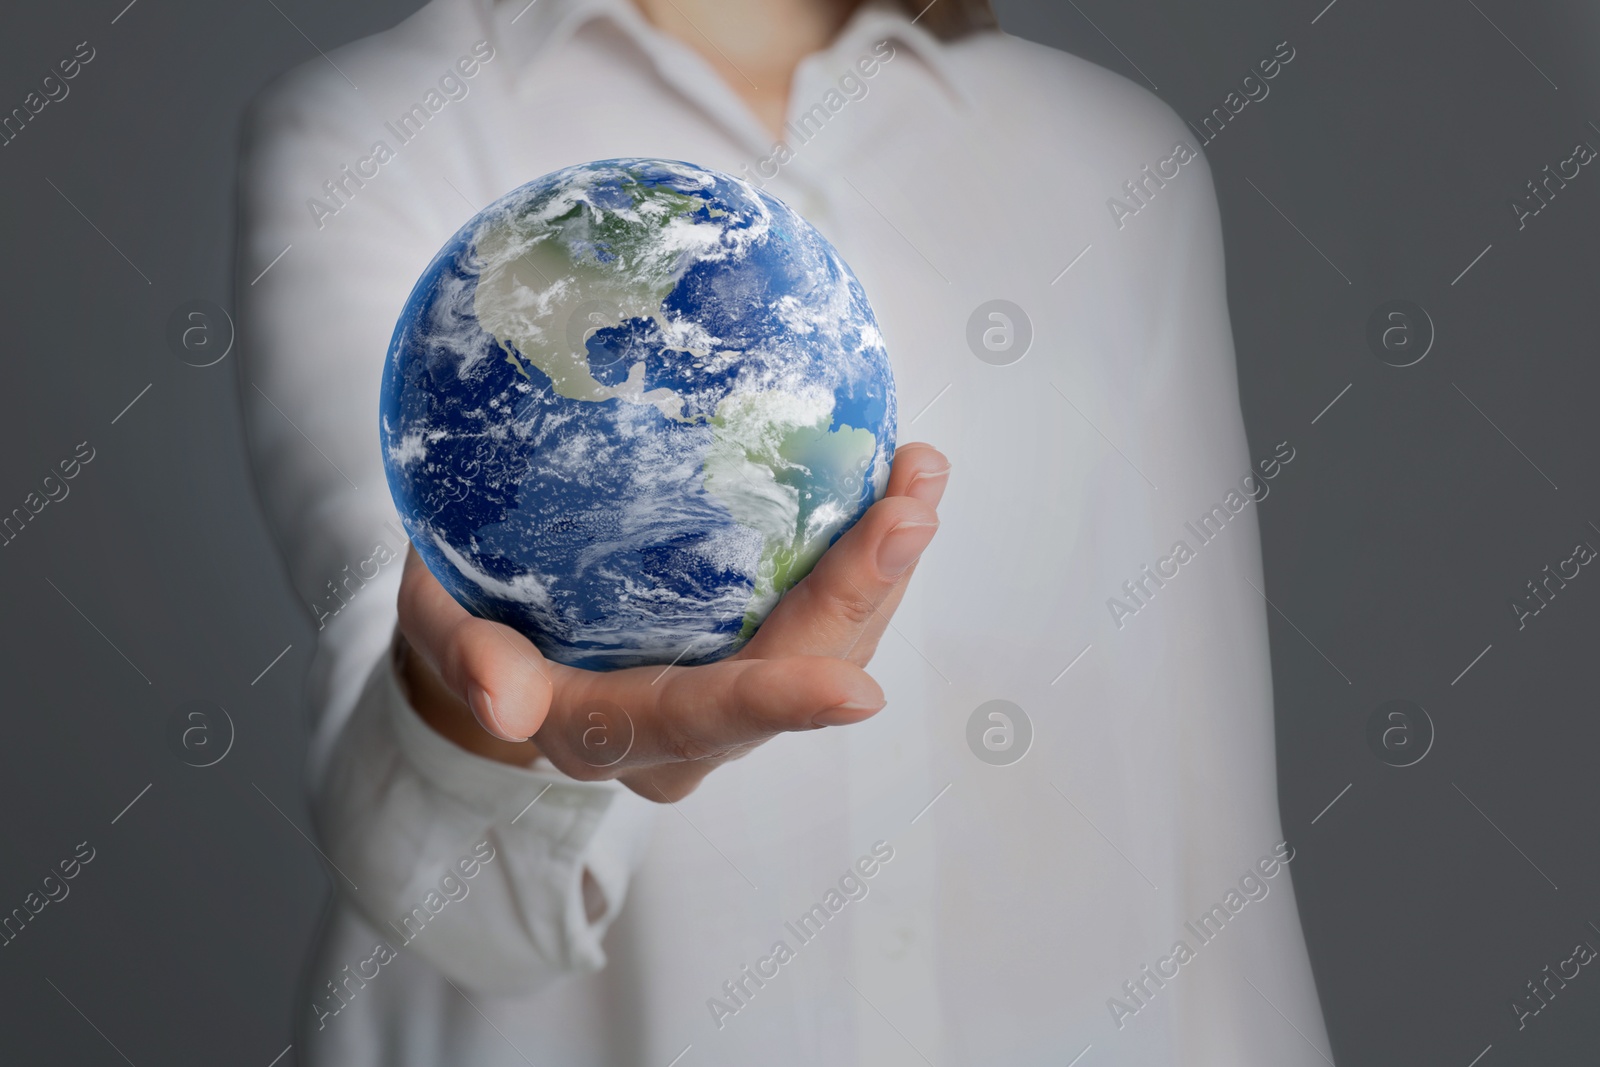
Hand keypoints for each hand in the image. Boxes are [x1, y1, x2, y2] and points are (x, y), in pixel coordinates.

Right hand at [395, 442, 948, 801]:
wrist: (498, 652)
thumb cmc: (470, 628)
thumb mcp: (446, 632)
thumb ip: (472, 664)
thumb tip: (504, 707)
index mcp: (612, 731)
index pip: (702, 720)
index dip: (779, 706)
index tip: (855, 694)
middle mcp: (692, 732)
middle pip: (791, 673)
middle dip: (861, 596)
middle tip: (911, 509)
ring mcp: (733, 695)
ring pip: (831, 648)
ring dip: (885, 570)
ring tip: (920, 474)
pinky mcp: (754, 653)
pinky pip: (825, 616)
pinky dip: (866, 557)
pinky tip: (894, 488)